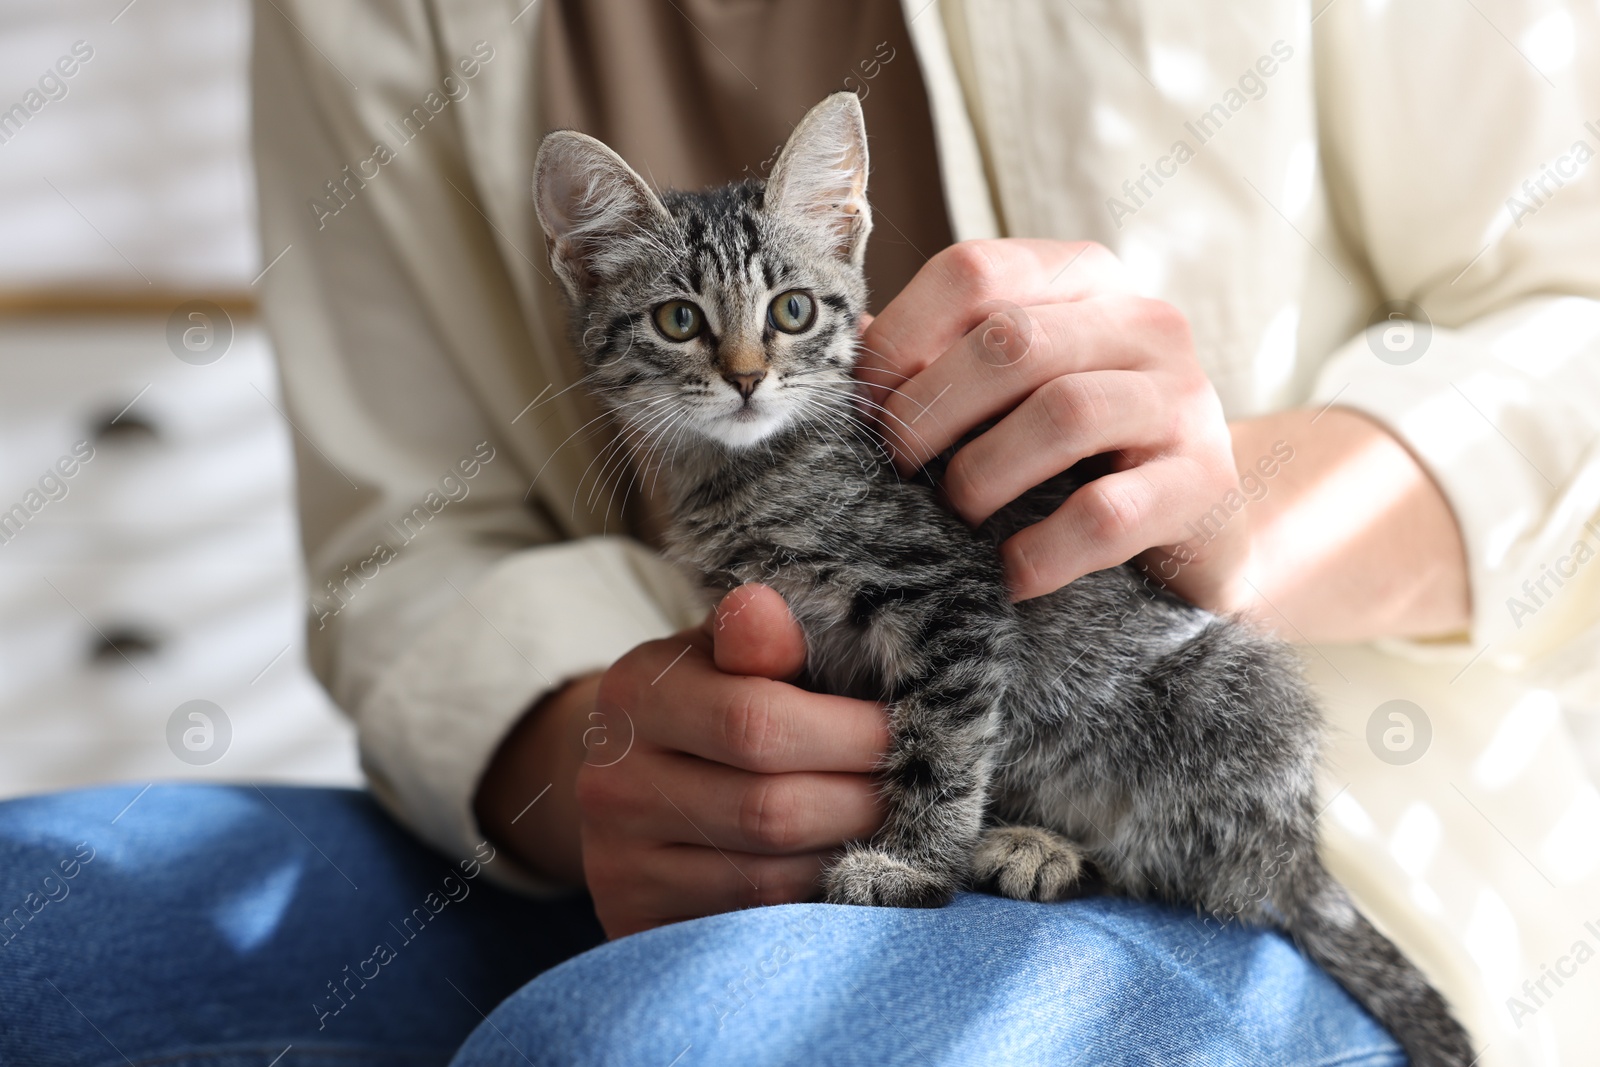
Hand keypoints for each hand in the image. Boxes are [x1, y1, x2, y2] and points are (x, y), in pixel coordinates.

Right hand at [575, 584, 887, 937]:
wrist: (636, 778)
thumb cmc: (713, 699)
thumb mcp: (732, 650)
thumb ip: (760, 634)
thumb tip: (764, 610)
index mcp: (637, 694)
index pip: (757, 723)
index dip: (853, 735)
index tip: (916, 732)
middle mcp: (612, 784)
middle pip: (770, 810)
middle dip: (866, 803)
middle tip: (925, 793)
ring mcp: (617, 864)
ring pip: (767, 880)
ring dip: (852, 859)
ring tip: (901, 832)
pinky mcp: (636, 923)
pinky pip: (751, 926)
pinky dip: (815, 904)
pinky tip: (853, 873)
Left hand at [857, 239, 1243, 607]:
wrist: (1200, 519)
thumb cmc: (1076, 448)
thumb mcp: (1010, 388)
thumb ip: (935, 360)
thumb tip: (840, 354)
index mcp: (1083, 277)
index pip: (974, 271)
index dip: (900, 340)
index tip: (863, 407)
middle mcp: (1142, 321)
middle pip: (1011, 342)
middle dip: (929, 413)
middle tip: (896, 468)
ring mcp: (1183, 398)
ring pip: (1061, 415)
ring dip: (980, 476)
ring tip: (954, 515)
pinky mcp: (1204, 482)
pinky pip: (1105, 515)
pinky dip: (1038, 553)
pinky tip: (1008, 574)